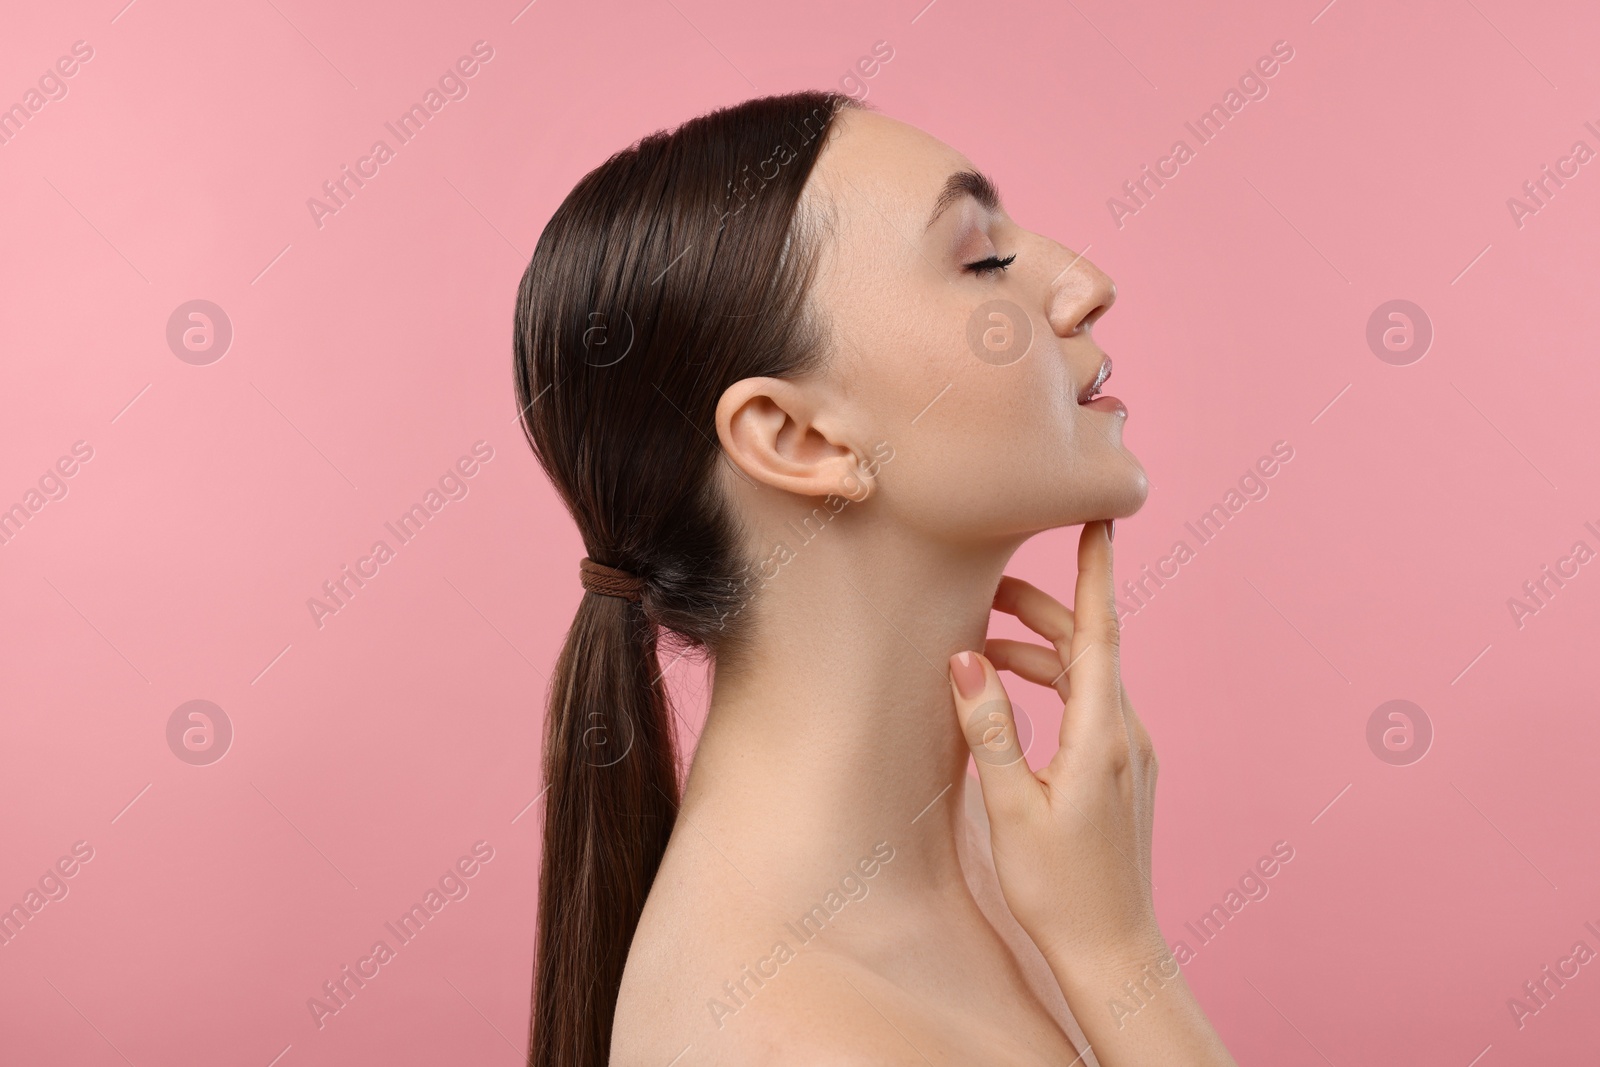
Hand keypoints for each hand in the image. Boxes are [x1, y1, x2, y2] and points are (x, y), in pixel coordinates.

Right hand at [948, 519, 1162, 976]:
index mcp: (1103, 732)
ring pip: (1085, 676)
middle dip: (1040, 610)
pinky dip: (1052, 685)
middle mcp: (1126, 732)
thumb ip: (991, 727)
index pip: (1101, 630)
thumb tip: (967, 660)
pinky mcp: (1122, 770)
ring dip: (1038, 652)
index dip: (1096, 569)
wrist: (1115, 950)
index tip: (1101, 516)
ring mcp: (1130, 751)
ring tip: (981, 650)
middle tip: (985, 591)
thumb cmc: (1059, 888)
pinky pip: (1089, 704)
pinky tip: (1014, 699)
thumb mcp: (1013, 806)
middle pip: (1087, 646)